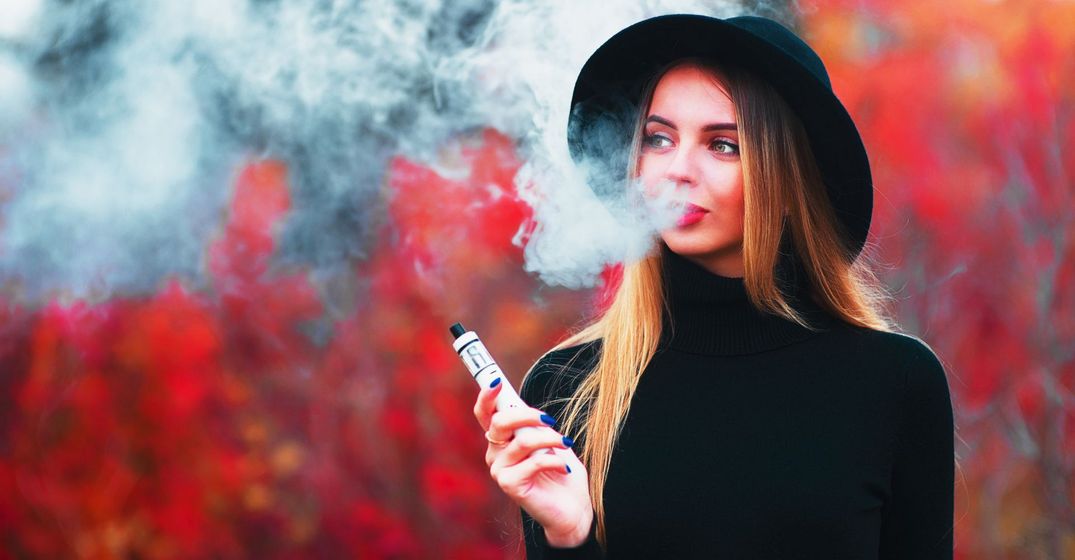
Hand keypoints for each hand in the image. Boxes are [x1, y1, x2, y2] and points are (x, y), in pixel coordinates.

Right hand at [473, 378, 593, 546]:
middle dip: (526, 414)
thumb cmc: (561, 470)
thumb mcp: (548, 439)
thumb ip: (533, 423)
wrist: (573, 508)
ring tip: (566, 443)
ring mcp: (500, 470)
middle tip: (549, 419)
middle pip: (500, 422)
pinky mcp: (510, 485)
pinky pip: (533, 462)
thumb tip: (524, 405)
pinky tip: (564, 468)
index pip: (485, 414)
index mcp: (501, 439)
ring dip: (550, 438)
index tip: (496, 382)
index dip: (486, 397)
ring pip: (523, 441)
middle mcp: (495, 453)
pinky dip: (554, 460)